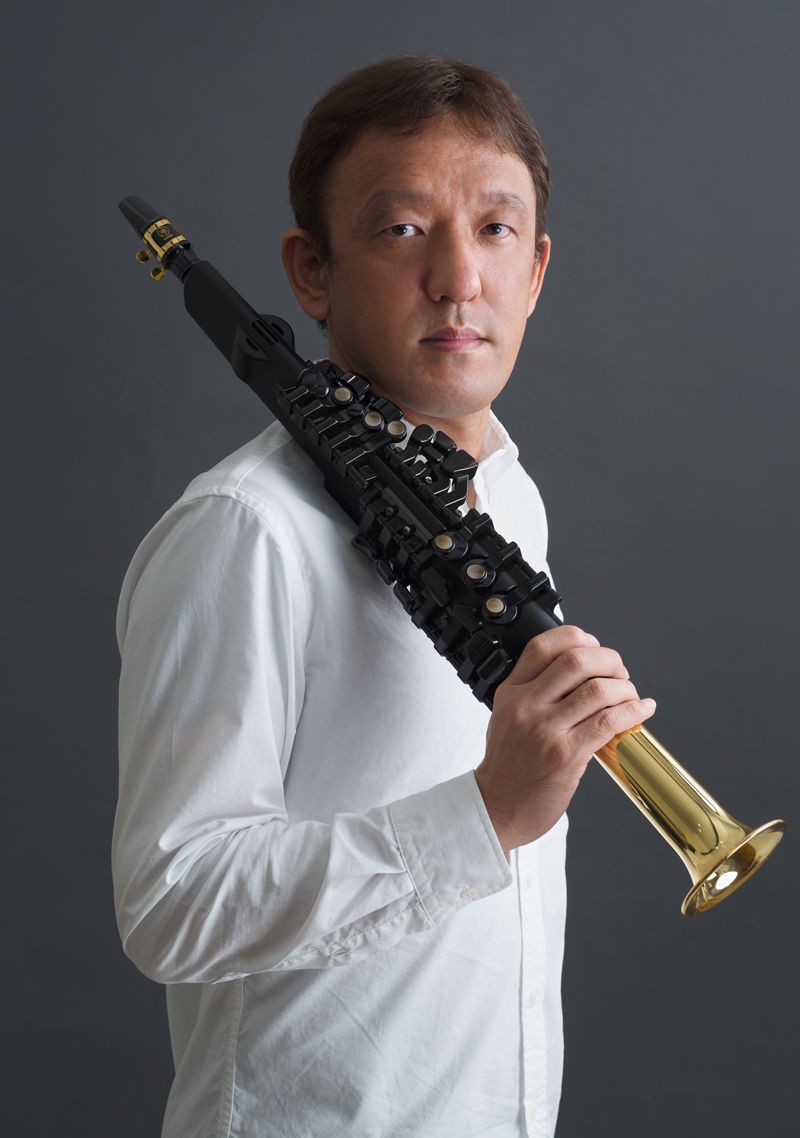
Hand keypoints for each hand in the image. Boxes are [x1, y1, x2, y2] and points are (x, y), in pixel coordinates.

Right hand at [474, 625, 655, 856]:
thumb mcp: (507, 717)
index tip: (594, 647)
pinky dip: (633, 711)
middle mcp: (526, 705)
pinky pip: (609, 721)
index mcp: (511, 691)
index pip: (544, 646)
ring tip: (630, 695)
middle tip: (619, 672)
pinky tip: (641, 710)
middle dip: (609, 660)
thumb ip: (536, 692)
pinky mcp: (566, 754)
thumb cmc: (507, 766)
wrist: (496, 808)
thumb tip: (584, 675)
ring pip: (598, 689)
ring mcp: (546, 729)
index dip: (578, 638)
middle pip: (577, 660)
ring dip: (625, 688)